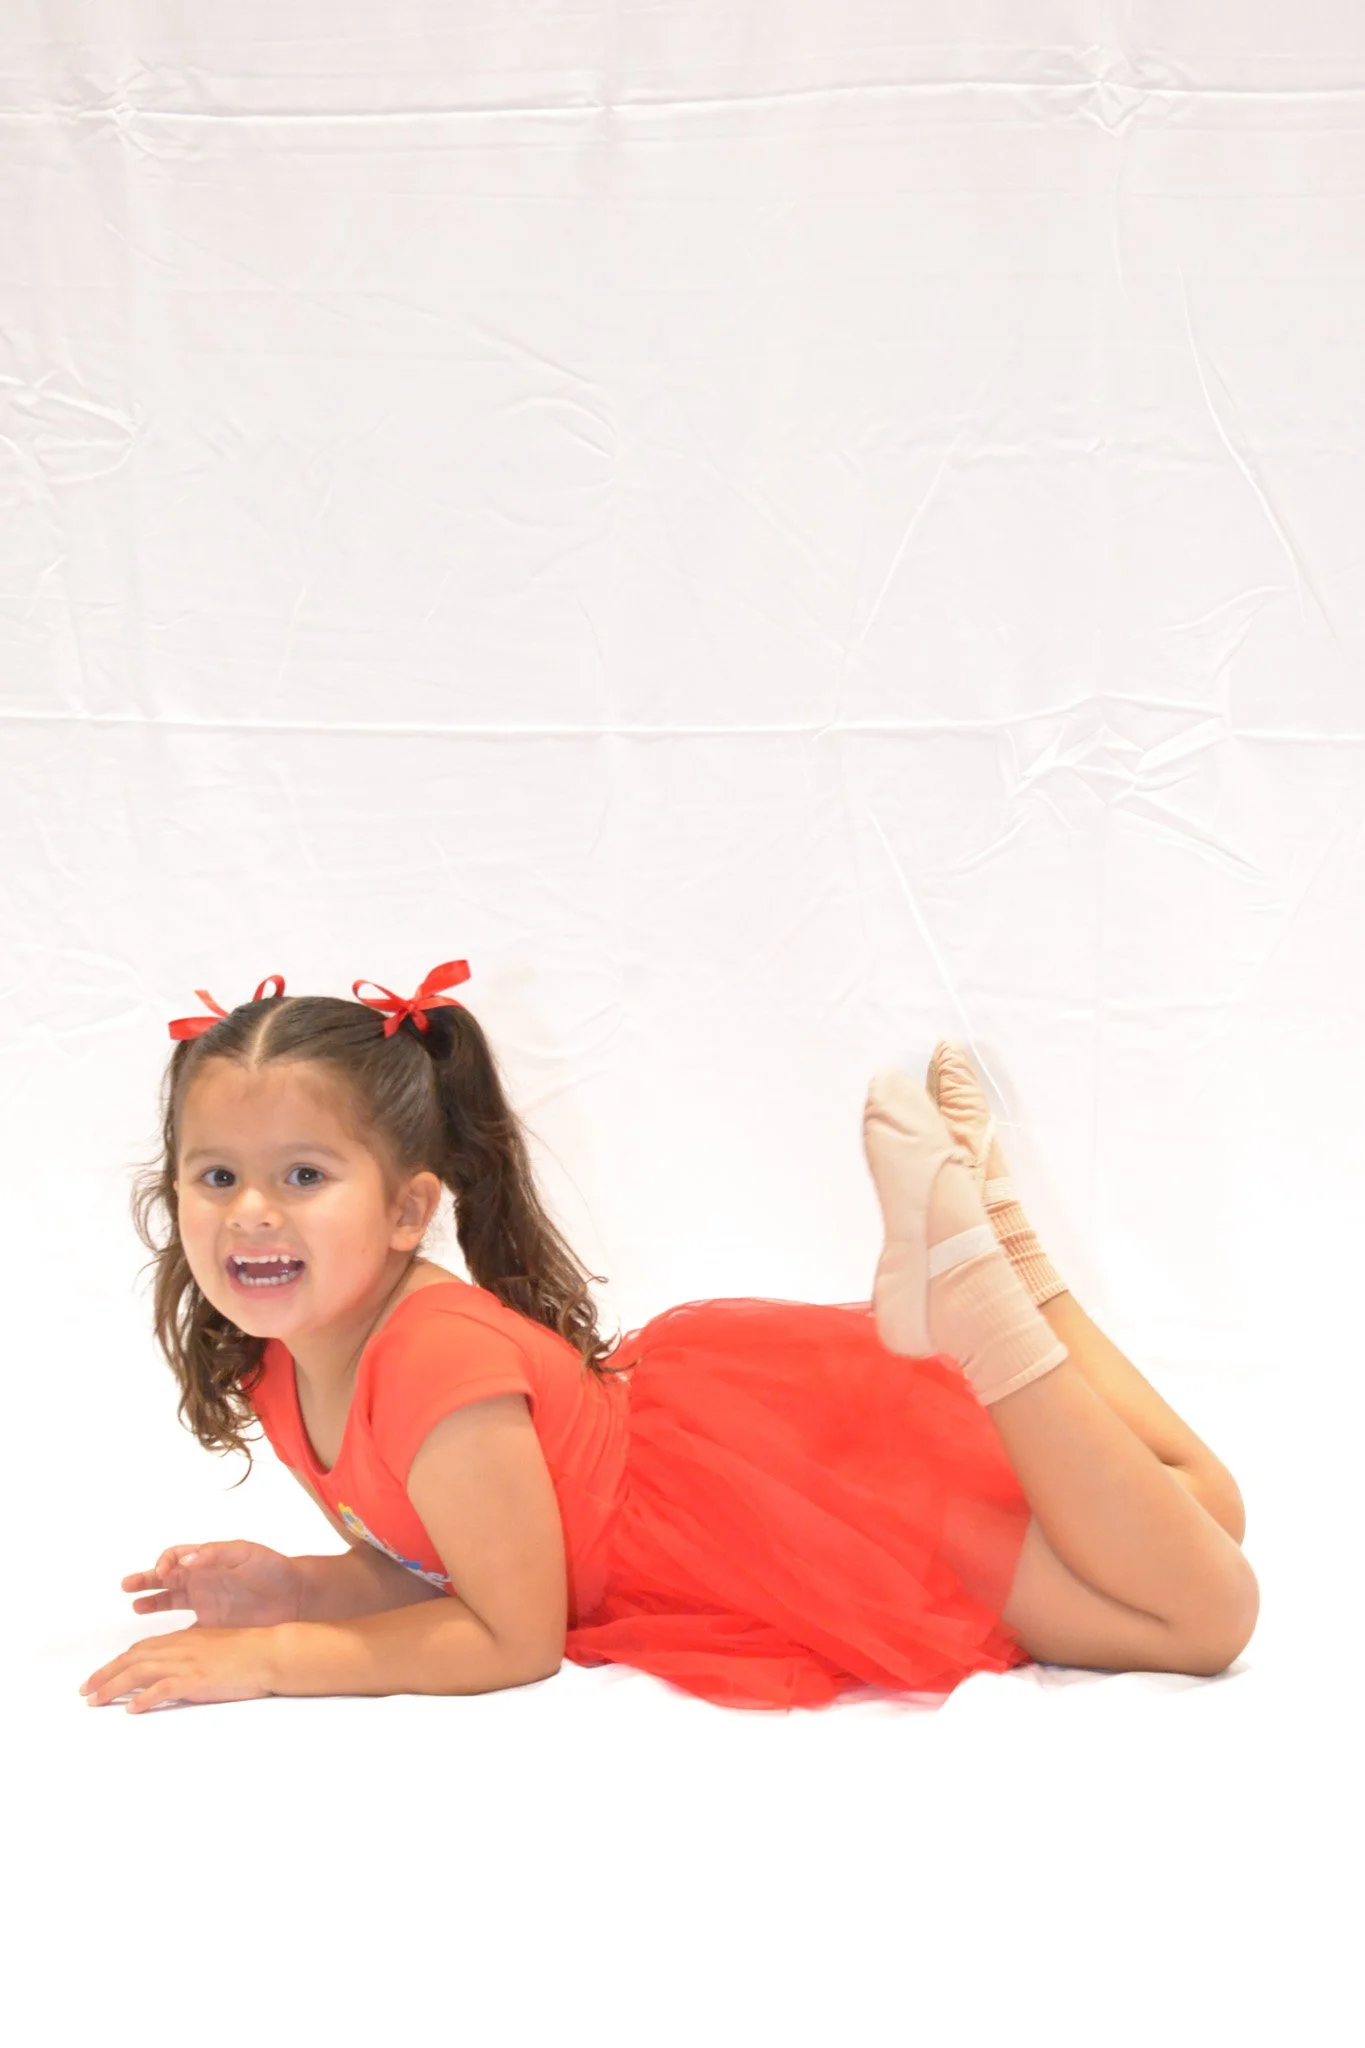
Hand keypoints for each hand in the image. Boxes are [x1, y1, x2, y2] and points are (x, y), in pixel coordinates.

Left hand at [80, 1623, 278, 1712]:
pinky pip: (164, 1688)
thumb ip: (192, 1655)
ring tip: (95, 1701)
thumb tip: (175, 1672)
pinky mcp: (197, 1679)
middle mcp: (180, 1648)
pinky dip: (145, 1698)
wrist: (271, 1651)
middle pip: (133, 1658)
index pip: (142, 1649)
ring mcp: (187, 1662)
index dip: (118, 1663)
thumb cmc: (250, 1651)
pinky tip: (132, 1709)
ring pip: (140, 1671)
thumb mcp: (214, 1647)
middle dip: (105, 1674)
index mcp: (184, 1639)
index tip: (101, 1676)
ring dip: (113, 1686)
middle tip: (86, 1691)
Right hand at [120, 1540, 304, 1627]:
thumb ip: (215, 1554)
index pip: (175, 1557)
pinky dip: (169, 1635)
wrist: (294, 1598)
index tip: (161, 1572)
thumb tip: (188, 1558)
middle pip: (165, 1578)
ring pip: (169, 1601)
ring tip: (136, 1605)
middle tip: (128, 1585)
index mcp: (206, 1560)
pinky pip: (183, 1630)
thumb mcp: (245, 1554)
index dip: (164, 1562)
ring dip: (152, 1602)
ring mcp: (204, 1603)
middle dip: (145, 1580)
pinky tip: (157, 1640)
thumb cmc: (272, 1568)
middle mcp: (201, 1580)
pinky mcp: (210, 1625)